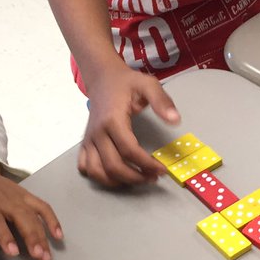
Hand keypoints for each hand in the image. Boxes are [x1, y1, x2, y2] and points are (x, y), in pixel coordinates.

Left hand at [0, 157, 62, 259]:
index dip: (6, 237)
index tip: (14, 252)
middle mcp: (4, 201)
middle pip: (22, 218)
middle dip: (33, 238)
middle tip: (40, 257)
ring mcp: (18, 197)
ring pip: (35, 214)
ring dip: (44, 234)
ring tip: (48, 254)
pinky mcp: (27, 195)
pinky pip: (43, 206)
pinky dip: (52, 219)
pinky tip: (58, 235)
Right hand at [79, 59, 180, 185]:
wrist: (102, 78)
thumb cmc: (126, 82)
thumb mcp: (148, 84)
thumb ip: (162, 101)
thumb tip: (175, 120)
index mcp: (113, 120)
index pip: (129, 151)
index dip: (147, 164)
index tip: (162, 170)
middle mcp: (97, 133)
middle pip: (113, 166)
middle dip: (135, 177)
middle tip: (152, 177)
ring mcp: (89, 139)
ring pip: (97, 171)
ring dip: (117, 181)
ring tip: (136, 178)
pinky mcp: (85, 143)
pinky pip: (85, 167)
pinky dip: (98, 176)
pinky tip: (115, 174)